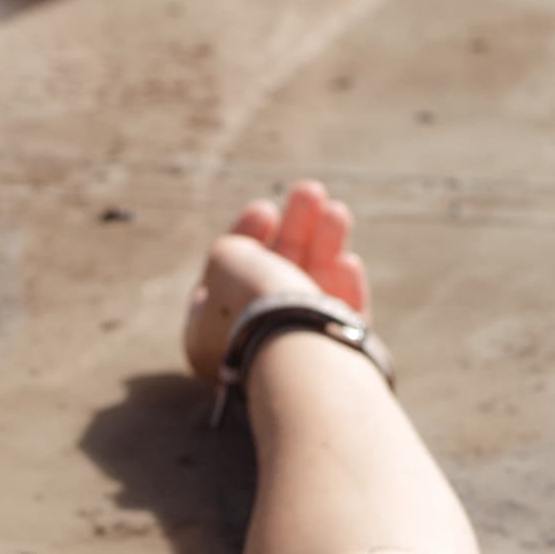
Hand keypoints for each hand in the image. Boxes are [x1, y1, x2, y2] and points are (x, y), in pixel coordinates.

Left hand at [183, 180, 370, 379]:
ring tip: (336, 210)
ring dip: (325, 246)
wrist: (297, 350)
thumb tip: (249, 250)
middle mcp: (246, 345)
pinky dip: (344, 287)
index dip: (246, 236)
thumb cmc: (252, 304)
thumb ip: (234, 247)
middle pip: (274, 277)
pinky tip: (348, 261)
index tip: (264, 209)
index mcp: (205, 334)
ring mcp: (290, 355)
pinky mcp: (333, 361)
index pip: (226, 277)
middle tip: (310, 191)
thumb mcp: (227, 260)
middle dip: (294, 231)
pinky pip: (337, 318)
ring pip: (311, 292)